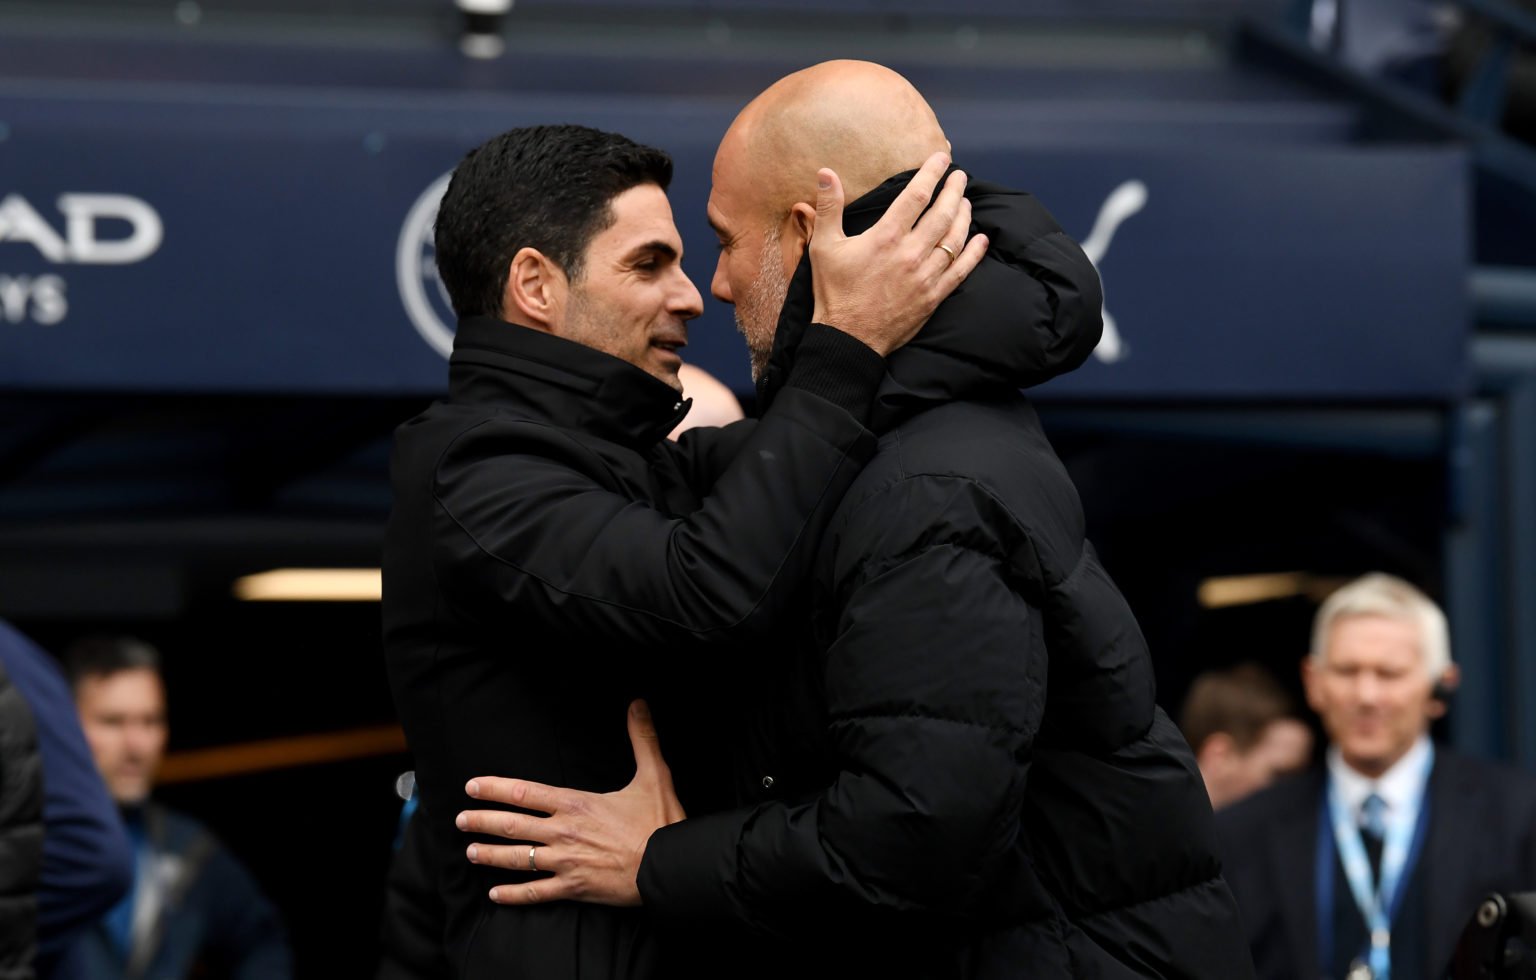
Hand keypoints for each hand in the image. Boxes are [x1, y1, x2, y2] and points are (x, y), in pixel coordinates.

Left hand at [456, 700, 684, 906]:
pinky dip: (513, 894)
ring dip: (490, 855)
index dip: (495, 788)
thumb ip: (641, 738)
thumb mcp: (654, 774)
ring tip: (470, 852)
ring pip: (517, 859)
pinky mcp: (573, 888)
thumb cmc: (661, 822)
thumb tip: (638, 704)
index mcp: (576, 804)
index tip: (472, 787)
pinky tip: (495, 895)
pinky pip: (535, 893)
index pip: (525, 792)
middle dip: (482, 822)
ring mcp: (566, 862)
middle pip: (513, 825)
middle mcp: (564, 832)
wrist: (670, 867)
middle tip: (460, 820)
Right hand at [810, 150, 987, 355]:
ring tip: (966, 202)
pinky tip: (981, 239)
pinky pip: (961, 270)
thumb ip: (829, 208)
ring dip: (964, 216)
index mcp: (886, 237)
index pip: (916, 195)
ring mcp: (925, 276)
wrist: (848, 339)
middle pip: (942, 213)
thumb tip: (826, 173)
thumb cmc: (834, 292)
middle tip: (960, 176)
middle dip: (954, 190)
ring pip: (955, 238)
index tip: (942, 159)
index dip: (932, 173)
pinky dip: (974, 253)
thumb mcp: (824, 247)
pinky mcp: (933, 297)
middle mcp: (910, 253)